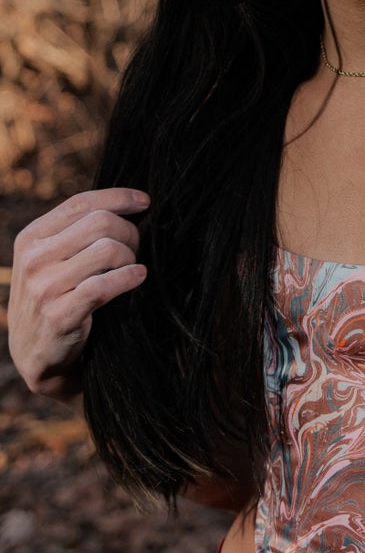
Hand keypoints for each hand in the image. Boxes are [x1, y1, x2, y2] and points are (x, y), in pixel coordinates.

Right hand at [8, 188, 148, 401]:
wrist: (36, 354)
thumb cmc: (55, 296)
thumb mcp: (52, 258)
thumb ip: (77, 231)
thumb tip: (128, 203)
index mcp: (31, 237)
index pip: (81, 203)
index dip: (118, 198)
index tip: (145, 201)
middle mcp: (33, 259)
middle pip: (100, 222)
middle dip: (129, 231)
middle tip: (137, 246)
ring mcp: (44, 288)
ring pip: (107, 250)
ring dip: (130, 256)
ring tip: (132, 266)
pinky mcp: (59, 315)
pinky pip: (105, 285)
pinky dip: (129, 278)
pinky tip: (137, 277)